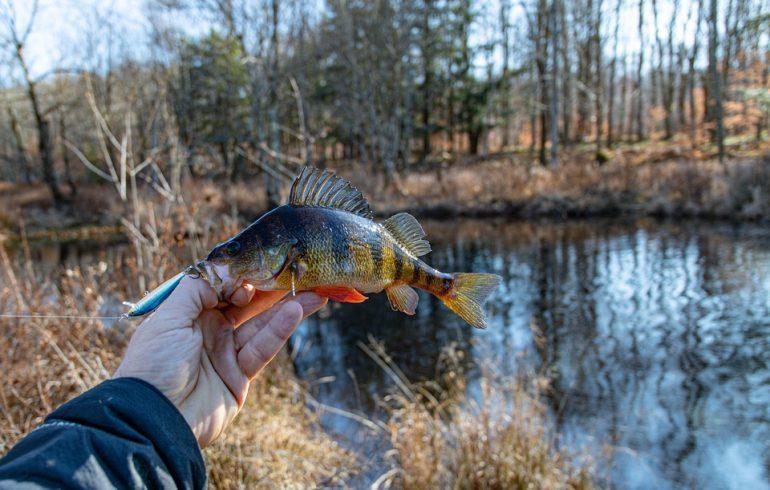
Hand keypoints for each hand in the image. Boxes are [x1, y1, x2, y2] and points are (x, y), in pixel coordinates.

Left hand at [114, 277, 325, 445]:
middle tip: (300, 274)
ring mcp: (225, 354)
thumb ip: (197, 289)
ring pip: (261, 325)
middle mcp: (209, 331)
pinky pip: (262, 348)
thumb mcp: (167, 318)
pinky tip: (296, 311)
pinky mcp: (239, 377)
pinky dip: (279, 330)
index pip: (223, 289)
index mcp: (189, 314)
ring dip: (287, 308)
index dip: (240, 279)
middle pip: (247, 305)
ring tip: (313, 292)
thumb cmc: (153, 364)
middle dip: (272, 290)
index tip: (254, 274)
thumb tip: (225, 274)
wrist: (154, 419)